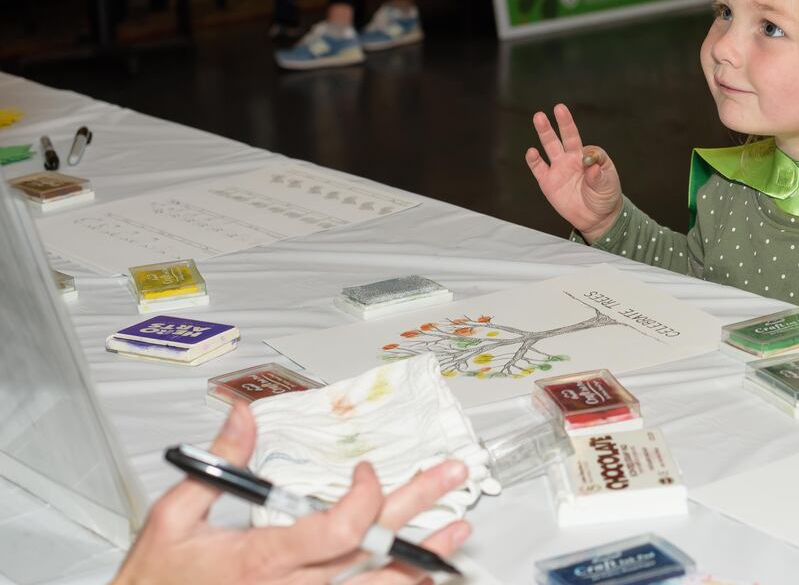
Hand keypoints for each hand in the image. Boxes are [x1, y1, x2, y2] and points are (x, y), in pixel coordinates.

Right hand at [112, 403, 470, 584]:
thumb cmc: (158, 582)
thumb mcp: (174, 518)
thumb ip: (219, 465)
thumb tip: (242, 413)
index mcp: (263, 558)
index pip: (338, 530)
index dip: (367, 499)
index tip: (370, 470)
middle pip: (372, 550)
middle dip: (419, 508)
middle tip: (453, 474)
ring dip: (423, 559)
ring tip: (458, 532)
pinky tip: (424, 575)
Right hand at [526, 103, 622, 242]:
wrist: (596, 217)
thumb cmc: (605, 196)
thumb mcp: (608, 184)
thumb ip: (599, 174)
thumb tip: (589, 164)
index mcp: (588, 156)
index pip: (588, 147)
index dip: (589, 153)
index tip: (589, 163)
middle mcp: (572, 159)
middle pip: (566, 136)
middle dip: (563, 122)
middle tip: (559, 107)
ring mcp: (559, 168)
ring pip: (550, 146)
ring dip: (545, 132)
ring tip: (539, 117)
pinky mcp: (548, 182)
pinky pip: (539, 168)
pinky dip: (533, 160)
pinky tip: (532, 151)